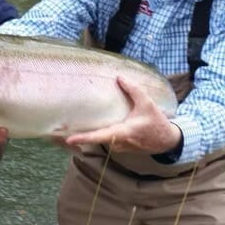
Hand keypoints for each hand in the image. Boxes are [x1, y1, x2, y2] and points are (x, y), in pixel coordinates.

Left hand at [65, 76, 180, 153]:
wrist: (166, 141)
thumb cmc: (156, 122)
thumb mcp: (147, 103)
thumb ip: (133, 90)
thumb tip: (119, 77)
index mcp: (123, 132)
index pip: (100, 136)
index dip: (84, 138)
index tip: (69, 138)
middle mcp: (118, 143)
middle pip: (95, 138)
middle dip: (79, 134)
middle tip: (58, 130)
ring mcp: (118, 147)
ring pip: (99, 139)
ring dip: (88, 133)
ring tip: (70, 128)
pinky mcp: (118, 147)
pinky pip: (105, 139)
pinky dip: (97, 134)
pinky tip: (88, 128)